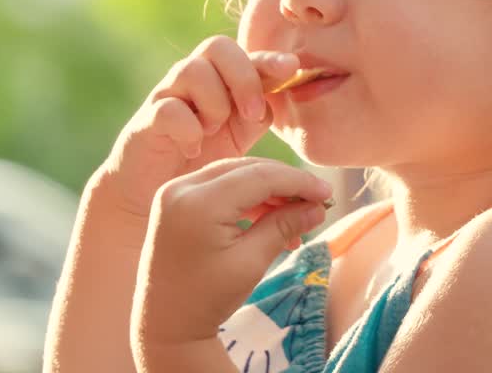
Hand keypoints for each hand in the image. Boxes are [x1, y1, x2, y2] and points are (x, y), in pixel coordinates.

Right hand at [95, 36, 299, 220]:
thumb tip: (281, 97)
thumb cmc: (201, 161)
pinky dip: (187, 129)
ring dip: (213, 101)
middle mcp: (193, 81)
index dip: (270, 58)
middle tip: (252, 113)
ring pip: (191, 69)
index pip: (247, 54)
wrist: (153, 192)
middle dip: (242, 76)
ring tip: (215, 132)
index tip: (292, 69)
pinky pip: (167, 108)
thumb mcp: (238, 136)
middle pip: (217, 46)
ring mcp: (168, 97)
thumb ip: (259, 114)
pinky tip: (195, 149)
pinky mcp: (145, 121)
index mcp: (221, 82)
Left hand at [130, 158, 332, 358]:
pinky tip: (270, 217)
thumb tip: (318, 208)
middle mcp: (181, 188)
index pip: (258, 176)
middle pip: (245, 169)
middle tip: (316, 203)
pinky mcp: (174, 199)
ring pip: (233, 174)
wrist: (164, 323)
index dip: (297, 181)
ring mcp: (174, 191)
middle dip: (284, 183)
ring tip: (296, 217)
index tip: (327, 194)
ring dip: (267, 190)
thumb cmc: (207, 298)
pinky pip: (218, 185)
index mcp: (198, 204)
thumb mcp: (251, 262)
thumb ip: (283, 227)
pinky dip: (246, 197)